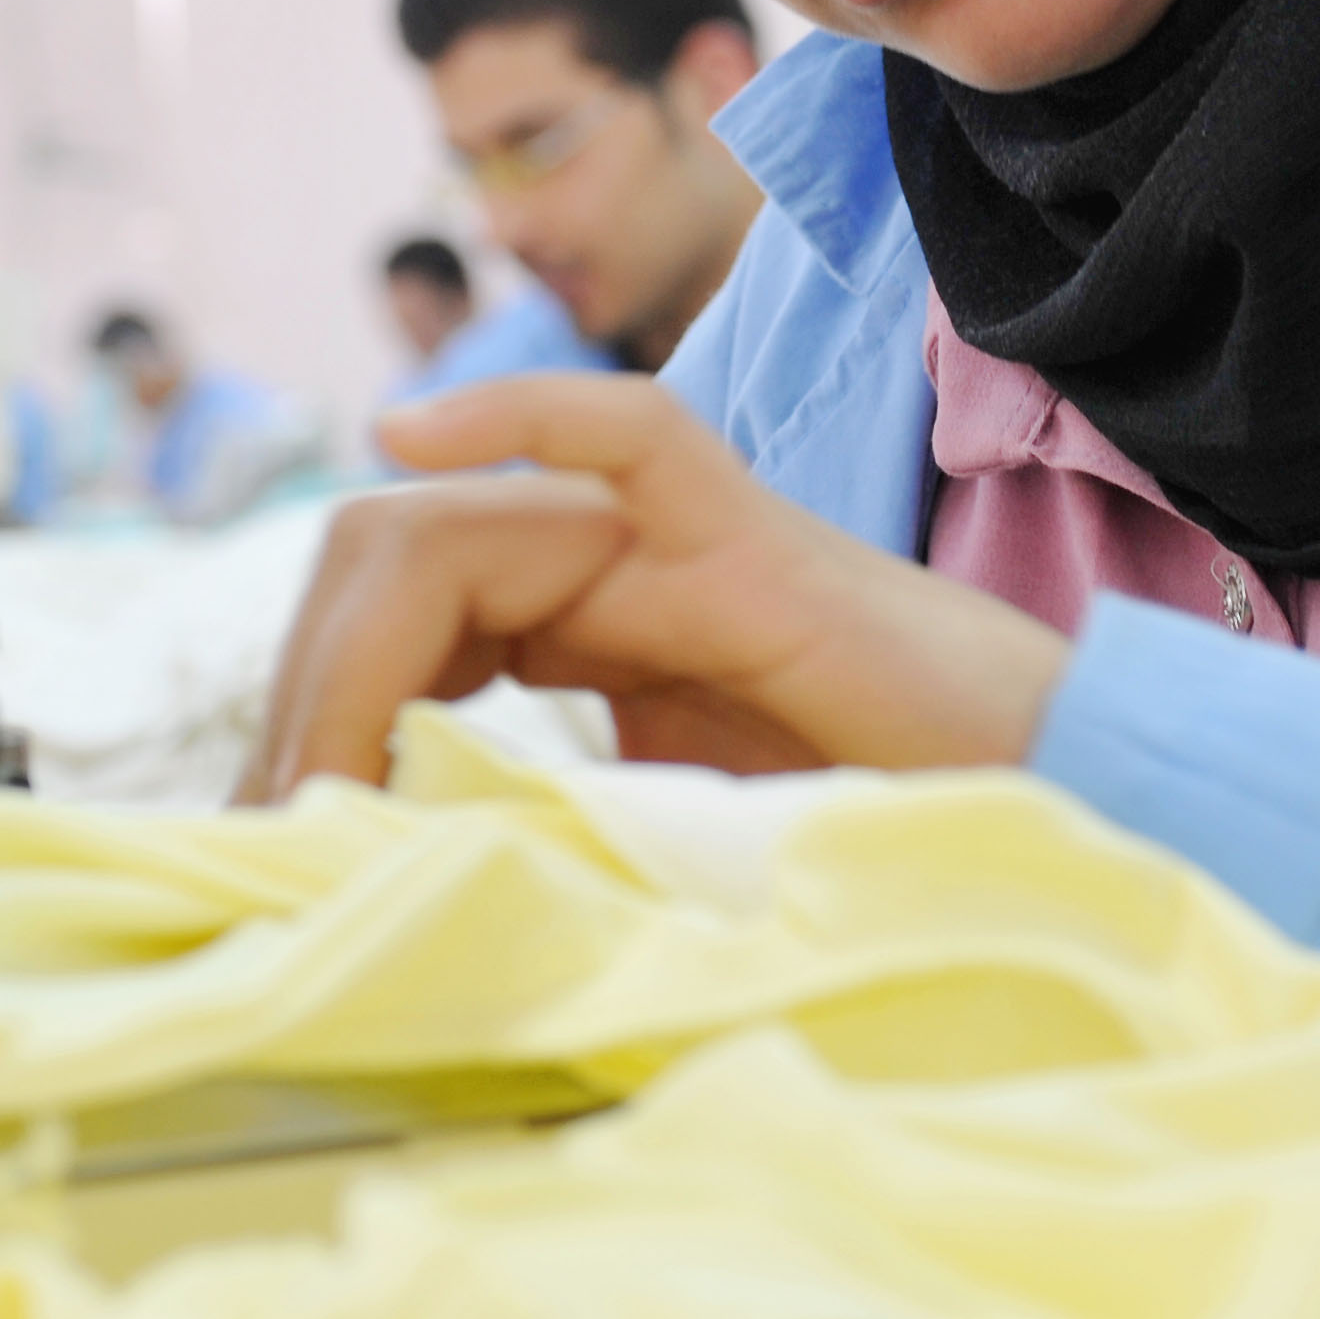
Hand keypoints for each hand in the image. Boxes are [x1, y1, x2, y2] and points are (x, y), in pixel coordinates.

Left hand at [240, 373, 1070, 800]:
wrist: (1049, 820)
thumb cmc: (870, 845)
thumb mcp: (652, 860)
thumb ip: (539, 844)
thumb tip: (371, 902)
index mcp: (584, 641)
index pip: (393, 631)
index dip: (314, 722)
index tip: (270, 845)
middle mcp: (611, 571)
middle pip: (401, 565)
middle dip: (317, 686)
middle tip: (283, 823)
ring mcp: (679, 545)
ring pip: (474, 520)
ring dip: (372, 637)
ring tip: (320, 769)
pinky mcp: (755, 542)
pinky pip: (626, 435)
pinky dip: (519, 416)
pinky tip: (413, 439)